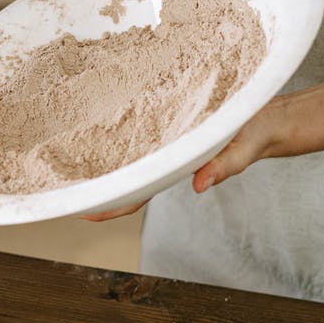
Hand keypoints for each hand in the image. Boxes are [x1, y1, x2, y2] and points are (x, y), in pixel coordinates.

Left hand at [82, 98, 286, 221]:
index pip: (137, 192)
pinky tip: (98, 111)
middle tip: (56, 178)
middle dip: (93, 179)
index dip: (111, 204)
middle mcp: (165, 154)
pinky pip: (140, 120)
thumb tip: (200, 186)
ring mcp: (166, 137)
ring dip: (100, 149)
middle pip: (123, 172)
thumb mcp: (242, 149)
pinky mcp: (170, 116)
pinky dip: (119, 119)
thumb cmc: (255, 133)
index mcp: (177, 167)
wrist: (267, 113)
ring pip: (127, 148)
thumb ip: (224, 167)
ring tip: (65, 145)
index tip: (83, 211)